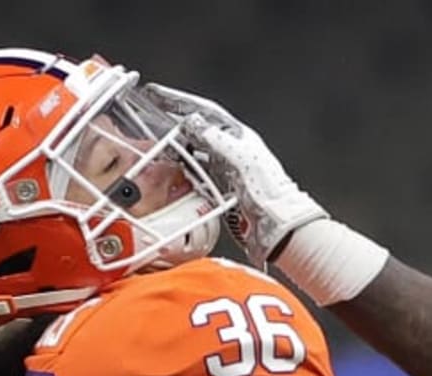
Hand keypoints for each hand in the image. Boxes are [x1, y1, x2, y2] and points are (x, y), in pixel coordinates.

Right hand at [141, 82, 325, 265]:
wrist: (279, 225)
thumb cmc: (269, 191)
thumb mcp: (238, 156)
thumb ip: (214, 137)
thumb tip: (192, 121)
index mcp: (240, 137)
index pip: (205, 111)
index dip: (179, 101)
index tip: (156, 93)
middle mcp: (234, 152)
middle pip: (199, 131)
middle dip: (174, 123)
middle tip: (151, 118)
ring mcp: (230, 172)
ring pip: (197, 153)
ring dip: (178, 147)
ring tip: (158, 143)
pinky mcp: (226, 192)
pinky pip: (200, 176)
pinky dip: (186, 172)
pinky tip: (176, 172)